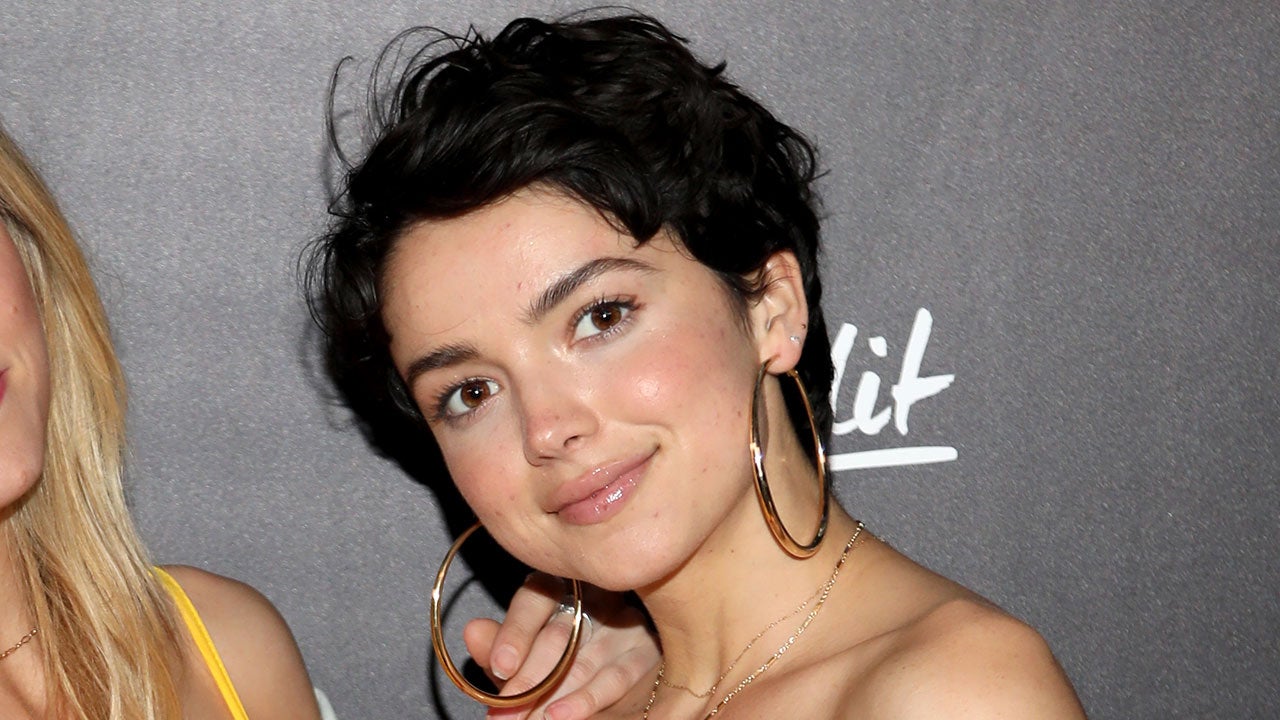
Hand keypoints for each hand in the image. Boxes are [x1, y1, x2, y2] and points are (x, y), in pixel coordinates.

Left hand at [464, 573, 658, 719]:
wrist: (606, 687)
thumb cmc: (560, 666)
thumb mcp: (524, 661)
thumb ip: (500, 649)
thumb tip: (472, 631)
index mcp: (558, 587)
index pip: (535, 598)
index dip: (515, 633)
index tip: (501, 667)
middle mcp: (594, 596)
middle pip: (559, 632)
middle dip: (529, 678)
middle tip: (505, 711)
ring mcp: (625, 622)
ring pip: (586, 658)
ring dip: (553, 696)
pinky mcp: (647, 651)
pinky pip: (618, 675)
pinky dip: (587, 700)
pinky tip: (560, 715)